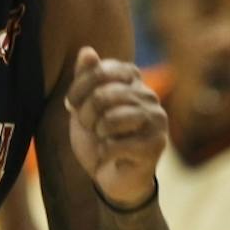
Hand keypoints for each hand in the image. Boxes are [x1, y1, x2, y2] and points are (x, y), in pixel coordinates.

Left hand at [65, 47, 166, 208]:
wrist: (113, 178)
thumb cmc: (100, 138)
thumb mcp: (85, 105)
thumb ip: (85, 78)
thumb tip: (87, 51)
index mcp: (134, 82)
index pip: (101, 70)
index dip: (79, 88)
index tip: (73, 104)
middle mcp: (150, 97)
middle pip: (104, 95)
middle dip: (86, 114)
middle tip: (88, 127)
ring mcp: (157, 121)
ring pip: (111, 119)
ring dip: (98, 134)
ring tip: (102, 139)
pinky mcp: (156, 146)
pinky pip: (116, 144)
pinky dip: (104, 152)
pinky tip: (111, 156)